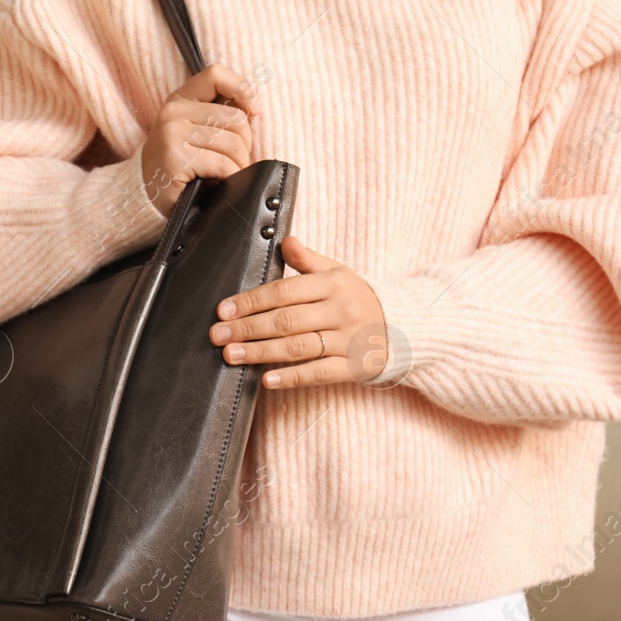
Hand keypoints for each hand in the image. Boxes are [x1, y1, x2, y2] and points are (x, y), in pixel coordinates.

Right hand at [140, 62, 259, 216]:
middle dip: (245, 144)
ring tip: (226, 173)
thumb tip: (253, 108)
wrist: (148, 195)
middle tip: (234, 161)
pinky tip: (219, 183)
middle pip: (236, 118)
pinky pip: (223, 164)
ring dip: (238, 164)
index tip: (254, 111)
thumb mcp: (195, 131)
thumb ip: (217, 115)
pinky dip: (230, 177)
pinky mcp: (175, 159)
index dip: (242, 89)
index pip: (215, 75)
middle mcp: (173, 112)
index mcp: (180, 99)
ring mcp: (172, 134)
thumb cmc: (181, 164)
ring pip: (233, 143)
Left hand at [209, 235, 389, 388]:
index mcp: (333, 283)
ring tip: (232, 355)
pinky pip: (320, 373)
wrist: (402, 326)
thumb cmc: (356, 297)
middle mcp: (341, 310)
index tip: (224, 310)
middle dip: (248, 328)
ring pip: (299, 347)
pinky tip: (267, 380)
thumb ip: (307, 260)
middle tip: (218, 335)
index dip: (252, 301)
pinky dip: (293, 377)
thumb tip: (285, 240)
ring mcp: (348, 340)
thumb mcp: (337, 272)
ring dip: (262, 352)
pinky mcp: (354, 367)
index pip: (285, 291)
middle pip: (287, 320)